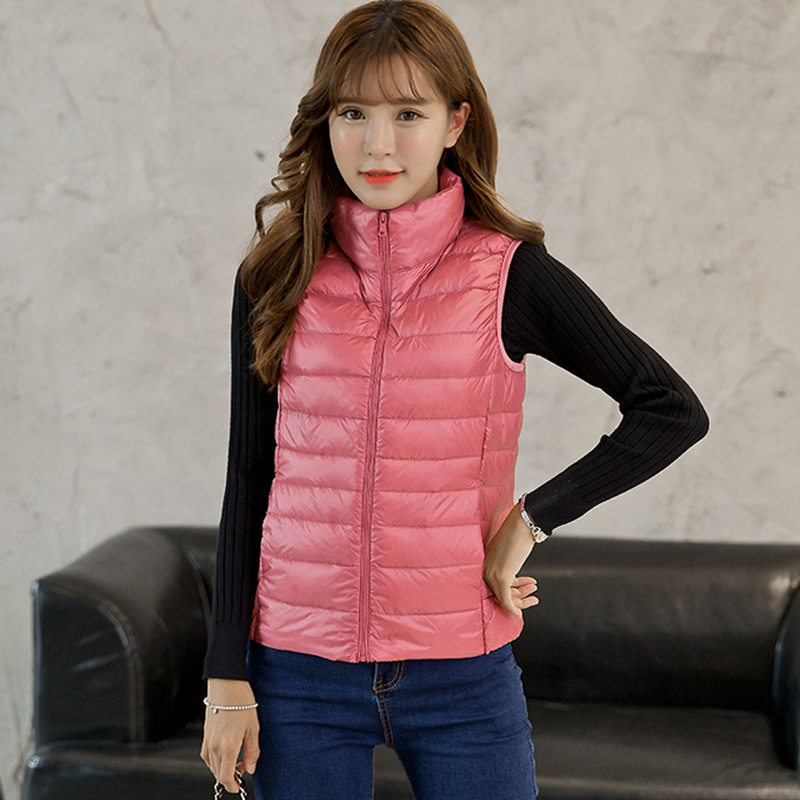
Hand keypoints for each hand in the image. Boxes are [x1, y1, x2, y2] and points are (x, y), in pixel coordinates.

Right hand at [200, 678, 259, 792]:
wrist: (226, 684)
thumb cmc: (241, 702)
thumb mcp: (253, 727)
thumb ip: (252, 751)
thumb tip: (251, 769)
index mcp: (227, 747)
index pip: (226, 777)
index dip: (232, 786)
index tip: (239, 787)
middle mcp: (214, 747)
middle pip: (218, 773)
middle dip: (230, 776)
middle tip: (244, 768)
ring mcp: (207, 740)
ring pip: (212, 765)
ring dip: (222, 768)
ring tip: (237, 759)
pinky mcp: (205, 734)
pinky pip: (207, 755)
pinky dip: (215, 760)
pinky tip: (225, 752)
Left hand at [482, 503, 539, 617]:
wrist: (523, 524)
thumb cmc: (518, 535)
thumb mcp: (507, 553)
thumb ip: (506, 565)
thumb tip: (514, 580)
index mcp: (484, 563)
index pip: (494, 586)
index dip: (510, 593)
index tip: (522, 595)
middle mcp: (484, 569)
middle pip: (499, 594)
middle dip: (519, 597)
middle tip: (533, 595)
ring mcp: (492, 574)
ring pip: (504, 598)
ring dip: (521, 601)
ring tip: (534, 595)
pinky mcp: (501, 577)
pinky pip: (506, 600)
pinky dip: (514, 608)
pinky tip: (520, 613)